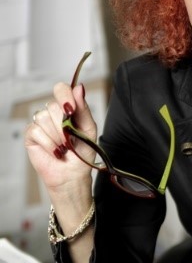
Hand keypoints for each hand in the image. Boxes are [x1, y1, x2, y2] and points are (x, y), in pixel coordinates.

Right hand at [24, 79, 95, 195]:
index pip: (61, 89)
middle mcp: (53, 113)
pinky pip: (37, 130)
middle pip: (53, 107)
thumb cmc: (83, 153)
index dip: (64, 96)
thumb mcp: (89, 129)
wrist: (74, 174)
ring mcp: (40, 123)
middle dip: (64, 126)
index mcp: (68, 109)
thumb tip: (79, 88)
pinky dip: (49, 144)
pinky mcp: (31, 134)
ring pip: (44, 117)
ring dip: (57, 137)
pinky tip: (55, 151)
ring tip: (63, 147)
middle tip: (71, 140)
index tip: (71, 109)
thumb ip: (83, 109)